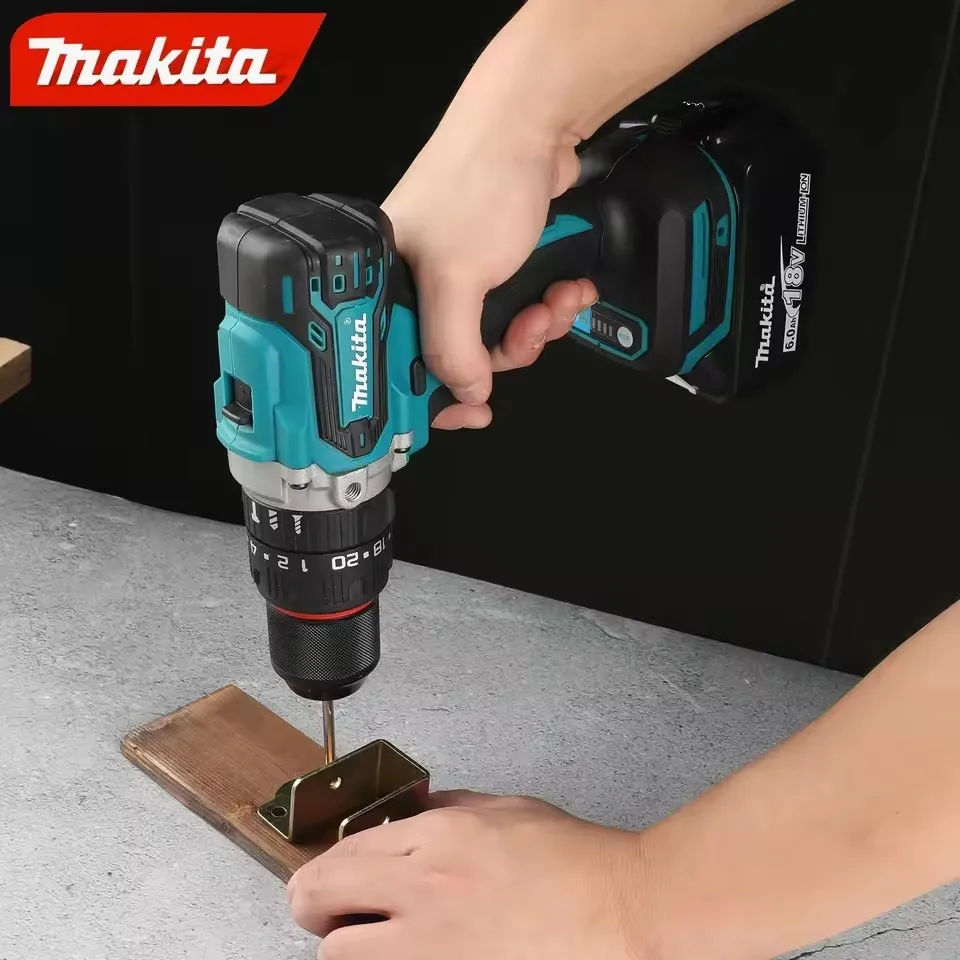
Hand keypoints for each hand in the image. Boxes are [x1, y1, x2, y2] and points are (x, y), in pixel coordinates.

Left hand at [286, 790, 653, 959]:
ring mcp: (431, 948)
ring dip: (349, 947)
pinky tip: (408, 953)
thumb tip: (411, 814)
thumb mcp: (507, 811)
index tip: (329, 879)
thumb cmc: (579, 866)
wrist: (625, 916)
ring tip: (373, 941)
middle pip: (316, 901)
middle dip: (317, 907)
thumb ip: (449, 810)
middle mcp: (423, 888)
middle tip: (331, 913)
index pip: (340, 853)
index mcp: (438, 837)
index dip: (326, 869)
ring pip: (337, 957)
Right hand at [382, 79, 596, 429]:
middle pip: (457, 356)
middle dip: (505, 351)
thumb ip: (454, 348)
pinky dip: (548, 307)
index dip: (434, 396)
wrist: (533, 127)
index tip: (469, 414)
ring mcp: (458, 275)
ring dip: (536, 328)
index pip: (397, 364)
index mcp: (385, 285)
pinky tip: (565, 289)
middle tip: (527, 334)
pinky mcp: (494, 264)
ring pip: (496, 336)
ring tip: (554, 303)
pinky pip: (519, 309)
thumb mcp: (457, 278)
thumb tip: (465, 393)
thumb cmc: (478, 181)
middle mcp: (416, 282)